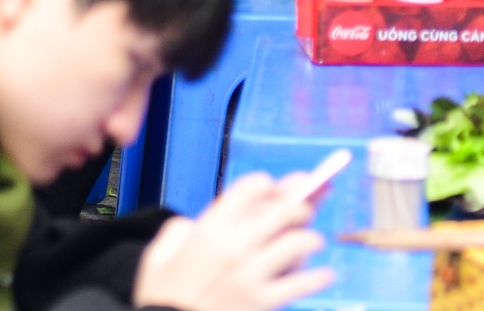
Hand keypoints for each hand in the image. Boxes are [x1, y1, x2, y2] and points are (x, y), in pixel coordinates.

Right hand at [131, 173, 331, 310]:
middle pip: (283, 210)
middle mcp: (235, 247)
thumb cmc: (162, 299)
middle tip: (306, 210)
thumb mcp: (158, 257)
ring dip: (310, 239)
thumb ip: (178, 231)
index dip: (269, 185)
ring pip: (298, 243)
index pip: (251, 188)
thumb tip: (195, 223)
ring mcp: (251, 275)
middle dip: (300, 205)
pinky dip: (317, 278)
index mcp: (210, 230)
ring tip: (312, 242)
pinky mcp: (262, 303)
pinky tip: (324, 275)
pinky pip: (301, 284)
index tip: (277, 190)